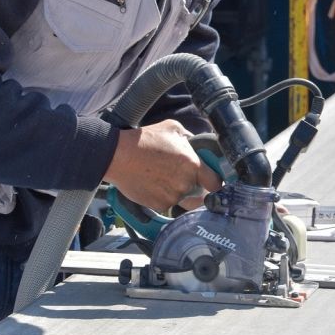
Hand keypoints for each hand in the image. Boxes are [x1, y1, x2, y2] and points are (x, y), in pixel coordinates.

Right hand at [103, 119, 222, 211]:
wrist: (119, 156)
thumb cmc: (145, 140)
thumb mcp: (172, 128)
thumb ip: (190, 138)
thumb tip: (195, 144)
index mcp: (192, 165)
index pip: (215, 183)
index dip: (214, 183)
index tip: (211, 182)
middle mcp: (185, 183)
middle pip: (198, 191)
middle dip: (191, 184)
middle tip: (176, 173)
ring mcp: (172, 196)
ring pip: (182, 198)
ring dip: (176, 190)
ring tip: (160, 176)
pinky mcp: (159, 205)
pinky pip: (168, 203)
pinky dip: (162, 196)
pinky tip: (152, 183)